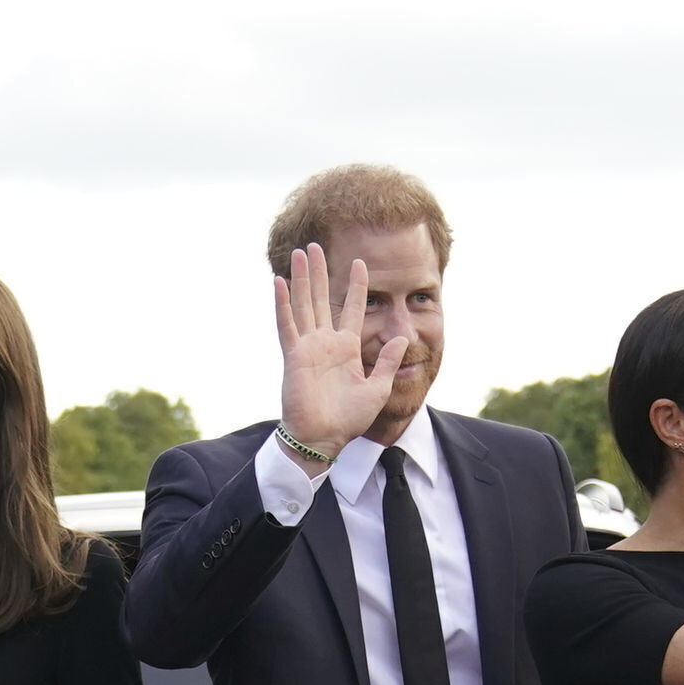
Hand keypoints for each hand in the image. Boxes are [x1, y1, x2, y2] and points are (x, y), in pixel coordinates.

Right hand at [272, 244, 407, 464]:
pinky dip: (282, 303)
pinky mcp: (294, 356)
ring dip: (301, 278)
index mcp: (346, 347)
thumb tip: (403, 338)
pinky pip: (287, 324)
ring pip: (303, 304)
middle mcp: (325, 342)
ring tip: (299, 253)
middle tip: (316, 246)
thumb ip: (387, 361)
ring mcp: (308, 347)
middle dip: (320, 272)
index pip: (351, 308)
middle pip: (321, 298)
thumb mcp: (377, 388)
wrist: (324, 438)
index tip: (360, 263)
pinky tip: (279, 282)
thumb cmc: (349, 419)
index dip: (355, 286)